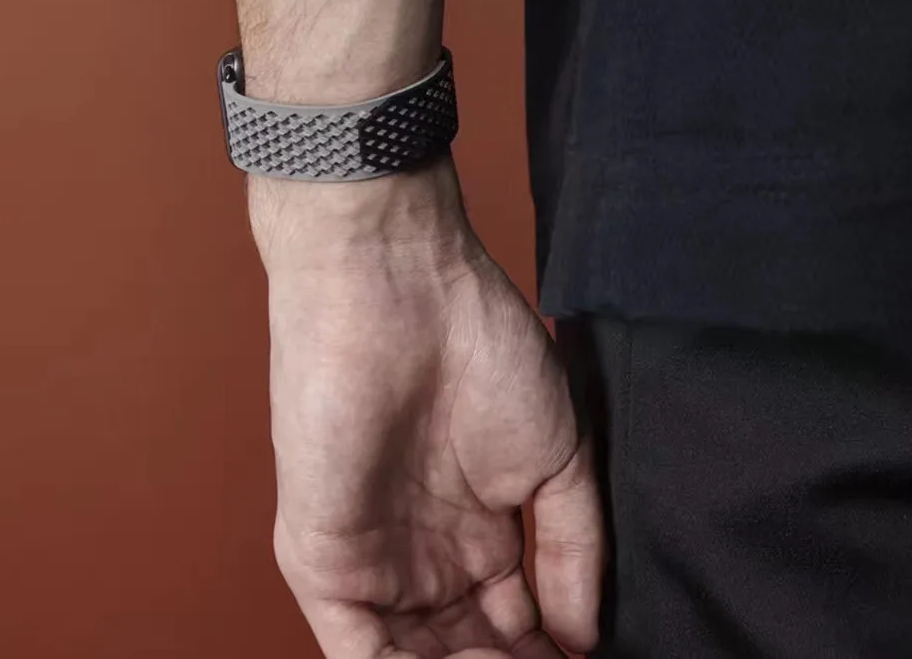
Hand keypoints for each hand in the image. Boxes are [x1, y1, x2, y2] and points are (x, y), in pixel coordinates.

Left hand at [250, 160, 603, 657]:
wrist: (400, 289)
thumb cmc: (482, 348)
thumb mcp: (558, 453)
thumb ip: (576, 547)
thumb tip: (587, 635)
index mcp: (479, 528)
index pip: (515, 626)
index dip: (545, 654)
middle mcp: (426, 553)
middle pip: (467, 651)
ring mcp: (374, 560)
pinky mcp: (324, 563)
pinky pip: (359, 656)